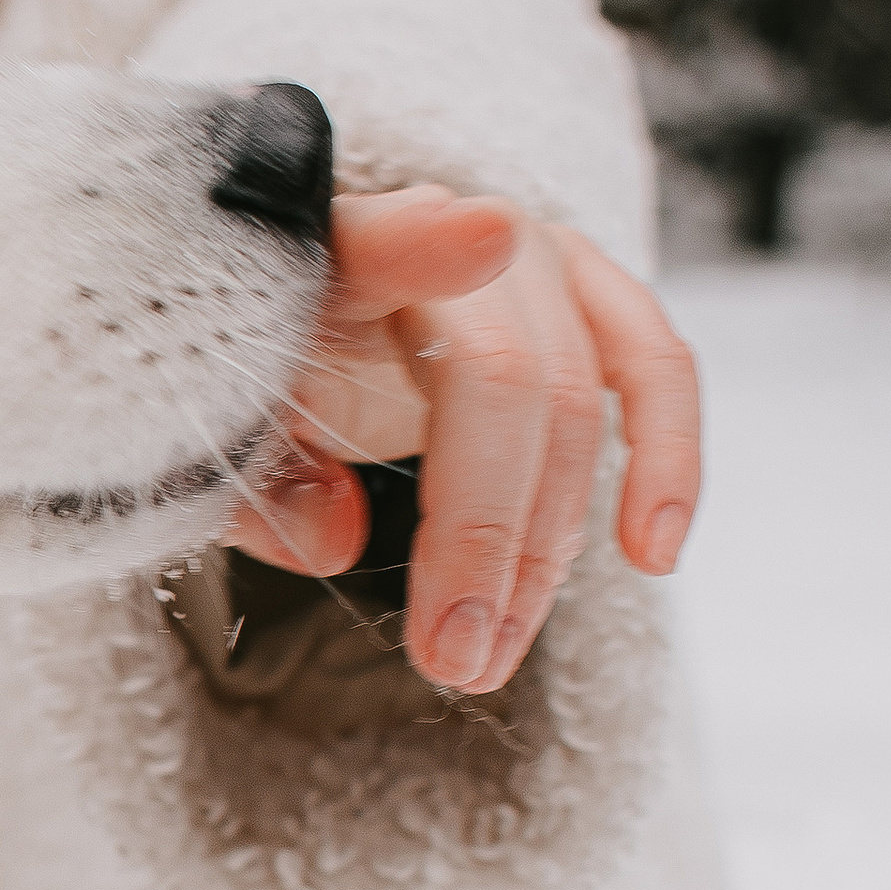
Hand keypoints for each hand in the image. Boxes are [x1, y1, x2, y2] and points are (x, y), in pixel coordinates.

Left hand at [228, 187, 701, 693]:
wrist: (307, 330)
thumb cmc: (263, 380)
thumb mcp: (222, 440)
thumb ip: (258, 487)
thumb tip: (336, 541)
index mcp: (335, 256)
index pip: (375, 238)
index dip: (427, 240)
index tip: (480, 235)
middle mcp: (444, 229)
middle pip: (501, 376)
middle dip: (484, 537)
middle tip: (451, 660)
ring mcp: (529, 258)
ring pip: (575, 400)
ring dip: (546, 547)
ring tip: (494, 654)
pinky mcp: (586, 295)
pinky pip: (653, 369)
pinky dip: (668, 459)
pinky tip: (653, 553)